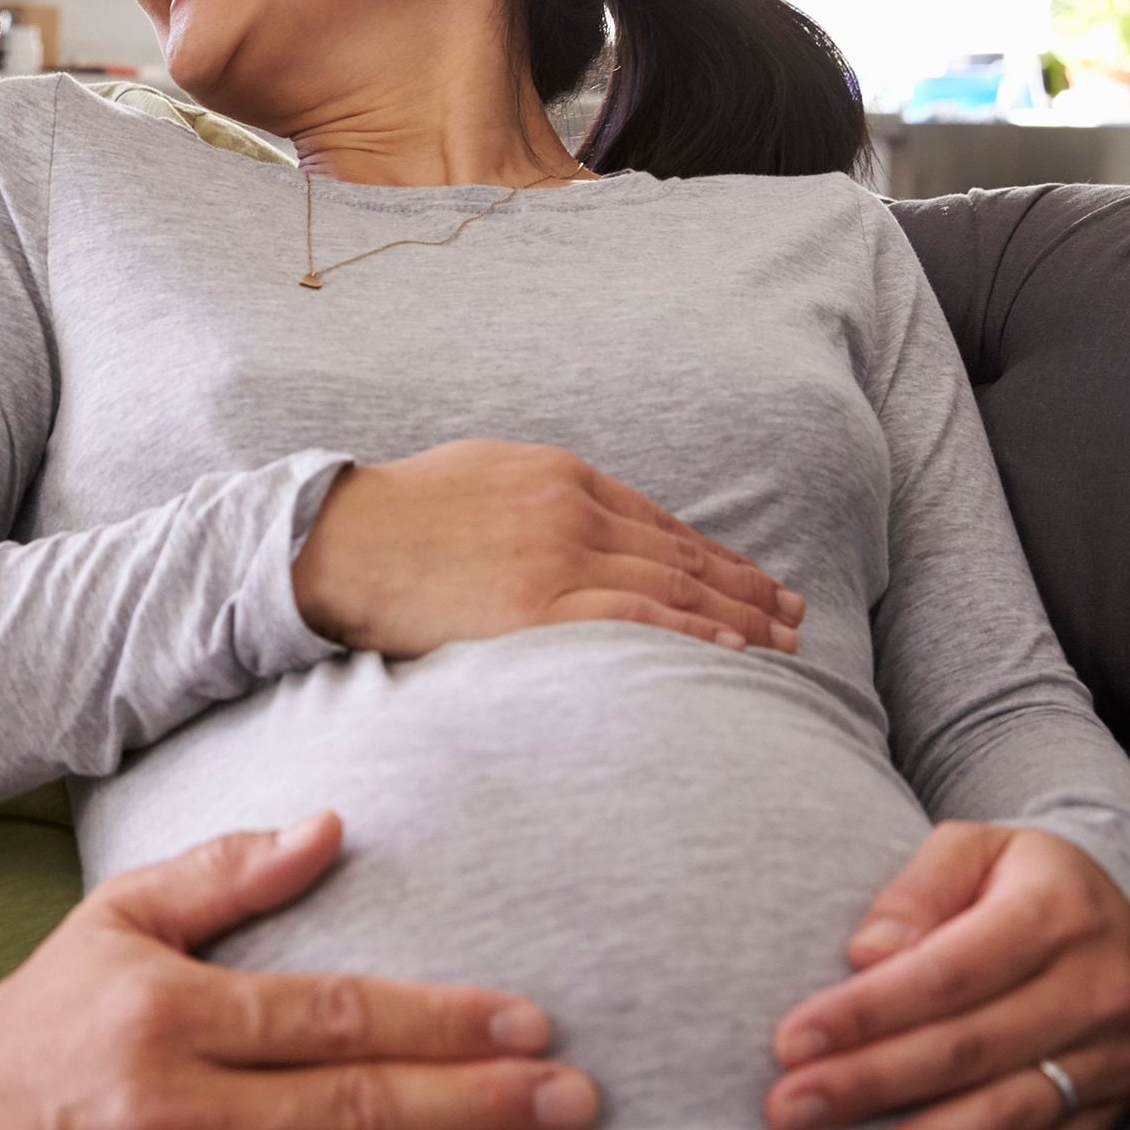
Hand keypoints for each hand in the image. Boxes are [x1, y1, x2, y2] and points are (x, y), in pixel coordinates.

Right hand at [0, 812, 600, 1129]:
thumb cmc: (49, 1014)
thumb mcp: (119, 917)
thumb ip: (226, 874)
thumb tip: (333, 827)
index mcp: (167, 1021)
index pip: (332, 1019)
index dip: (440, 1021)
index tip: (530, 1021)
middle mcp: (172, 1122)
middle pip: (356, 1114)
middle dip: (479, 1108)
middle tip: (578, 1102)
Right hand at [291, 439, 803, 657]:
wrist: (334, 540)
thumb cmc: (397, 515)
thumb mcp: (481, 476)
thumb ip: (539, 497)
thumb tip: (581, 523)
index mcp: (560, 475)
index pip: (662, 522)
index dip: (718, 555)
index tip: (757, 581)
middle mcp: (571, 510)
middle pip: (681, 554)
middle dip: (746, 587)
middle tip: (794, 615)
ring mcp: (557, 556)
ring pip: (671, 587)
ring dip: (736, 617)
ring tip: (779, 643)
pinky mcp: (535, 606)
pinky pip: (633, 621)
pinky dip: (689, 635)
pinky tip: (728, 654)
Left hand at [763, 823, 1129, 1129]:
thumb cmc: (1027, 879)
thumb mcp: (976, 849)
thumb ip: (918, 890)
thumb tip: (864, 955)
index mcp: (1051, 914)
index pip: (946, 974)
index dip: (865, 1013)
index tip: (789, 1042)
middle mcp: (1093, 990)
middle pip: (968, 1050)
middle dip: (869, 1085)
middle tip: (787, 1112)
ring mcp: (1112, 1056)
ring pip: (1008, 1114)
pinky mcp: (1118, 1106)